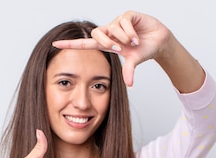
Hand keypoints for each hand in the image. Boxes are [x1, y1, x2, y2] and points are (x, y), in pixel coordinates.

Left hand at [52, 11, 173, 86]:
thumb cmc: (144, 50)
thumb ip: (129, 71)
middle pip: (96, 34)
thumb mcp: (134, 61)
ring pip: (112, 28)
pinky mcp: (127, 15)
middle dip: (107, 42)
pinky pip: (123, 22)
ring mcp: (118, 22)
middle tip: (119, 49)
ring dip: (124, 38)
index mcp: (107, 43)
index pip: (85, 43)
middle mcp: (110, 31)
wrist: (159, 41)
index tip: (55, 43)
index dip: (71, 44)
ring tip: (134, 42)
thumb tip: (129, 84)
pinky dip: (130, 31)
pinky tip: (137, 36)